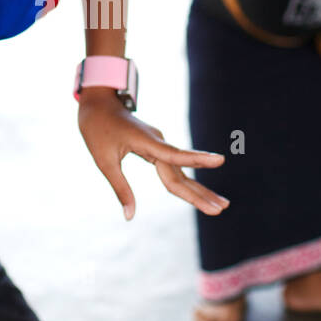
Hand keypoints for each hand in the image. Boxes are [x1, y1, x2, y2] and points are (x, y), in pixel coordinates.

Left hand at [76, 90, 227, 219]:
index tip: (221, 160)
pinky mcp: (157, 147)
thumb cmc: (97, 130)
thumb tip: (129, 217)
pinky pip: (174, 168)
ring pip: (182, 172)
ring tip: (221, 205)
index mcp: (147, 142)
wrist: (98, 104)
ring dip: (199, 190)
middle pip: (182, 174)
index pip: (176, 156)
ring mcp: (160, 145)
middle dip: (201, 193)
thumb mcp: (104, 161)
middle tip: (223, 208)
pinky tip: (200, 193)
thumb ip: (120, 189)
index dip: (199, 159)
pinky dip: (187, 183)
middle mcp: (159, 143)